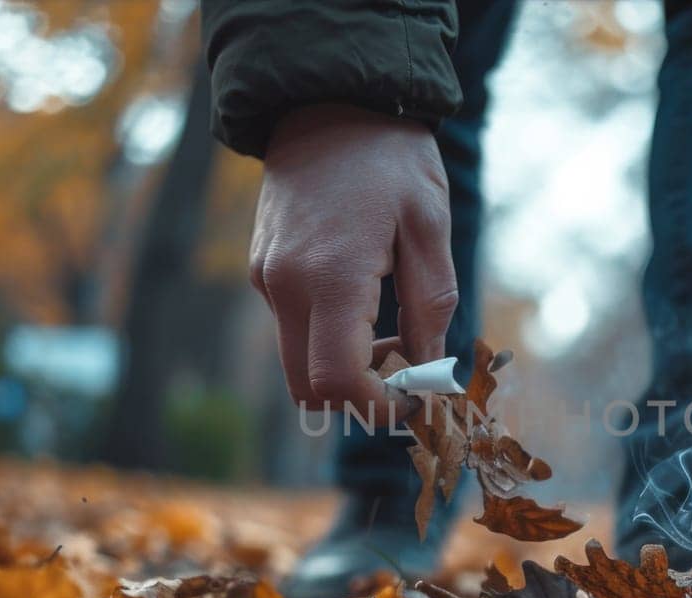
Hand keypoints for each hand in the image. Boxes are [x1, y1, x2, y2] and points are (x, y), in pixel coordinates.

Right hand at [249, 104, 456, 417]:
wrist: (327, 97)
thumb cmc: (389, 156)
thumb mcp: (428, 226)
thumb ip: (430, 307)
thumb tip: (429, 370)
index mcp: (330, 277)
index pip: (336, 382)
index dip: (377, 406)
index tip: (416, 398)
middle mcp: (284, 285)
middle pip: (307, 387)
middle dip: (358, 396)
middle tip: (406, 373)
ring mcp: (266, 277)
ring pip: (297, 360)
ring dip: (344, 367)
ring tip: (393, 330)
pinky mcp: (261, 267)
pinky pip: (291, 325)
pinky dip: (328, 335)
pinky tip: (367, 299)